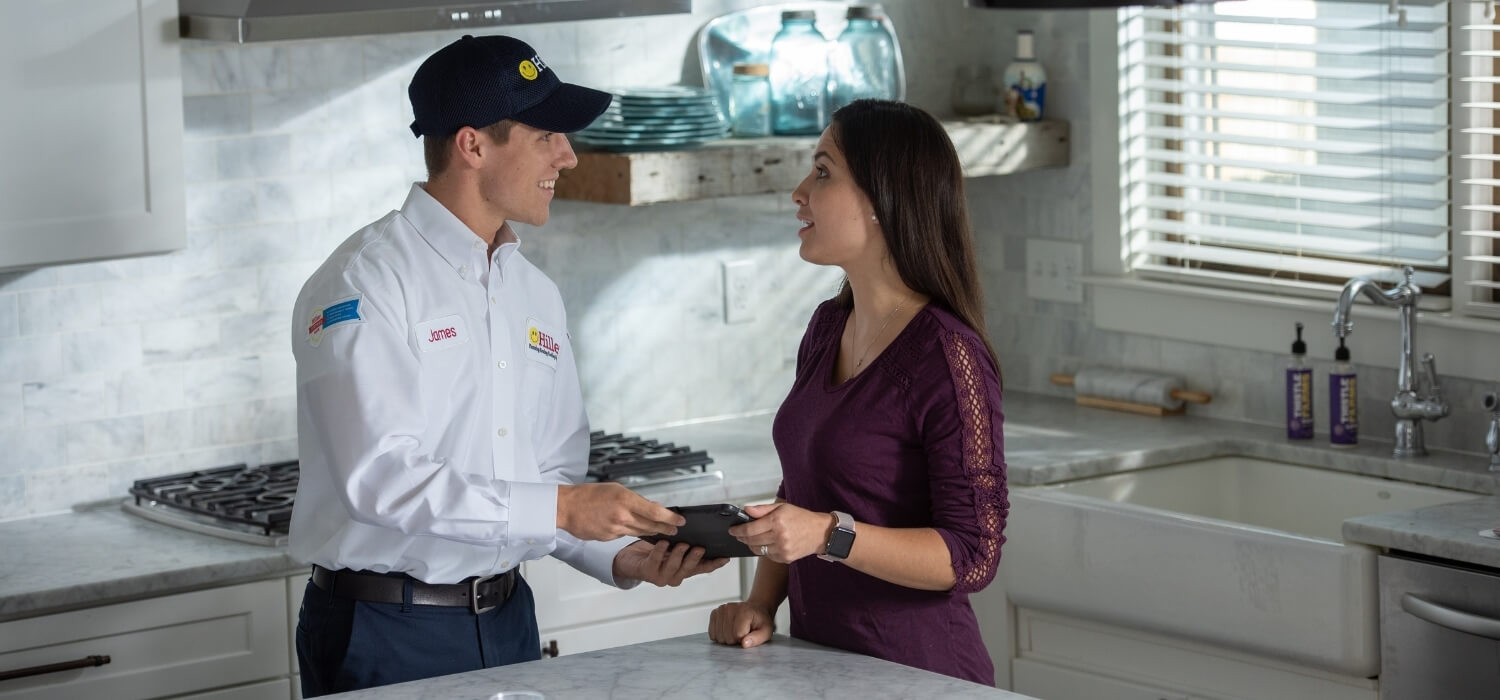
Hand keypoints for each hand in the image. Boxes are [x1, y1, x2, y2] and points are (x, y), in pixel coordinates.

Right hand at [556, 483, 683, 540]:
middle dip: (665, 527)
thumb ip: (635, 499)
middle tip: (676, 528)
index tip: (680, 520)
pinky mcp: (608, 538)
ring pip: (639, 532)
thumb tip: (653, 505)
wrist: (567, 508)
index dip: (670, 517)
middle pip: (651, 525)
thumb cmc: (589, 494)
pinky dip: (630, 531)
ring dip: (651, 531)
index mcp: (625, 500)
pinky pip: (624, 535)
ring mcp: (615, 529)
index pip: (655, 511)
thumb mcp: (615, 489)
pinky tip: (631, 527)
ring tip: (661, 530)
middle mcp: (622, 516)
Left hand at [612, 540, 728, 586]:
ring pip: (674, 567)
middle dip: (695, 558)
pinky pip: (656, 561)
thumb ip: (683, 536)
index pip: (703, 567)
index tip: (725, 557)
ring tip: (682, 544)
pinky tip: (663, 543)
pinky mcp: (648, 573)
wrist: (630, 560)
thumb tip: (688, 520)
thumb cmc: (653, 551)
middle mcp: (675, 575)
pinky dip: (660, 552)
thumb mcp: (671, 543)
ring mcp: (662, 576)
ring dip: (679, 555)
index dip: (714, 564)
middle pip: (690, 569)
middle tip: (700, 548)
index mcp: (684, 568)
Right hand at [708, 601, 775, 647]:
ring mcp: (721, 610)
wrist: (755, 609)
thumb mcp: (766, 631)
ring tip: (736, 630)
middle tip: (743, 632)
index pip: (737, 635)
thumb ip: (757, 638)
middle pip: (727, 637)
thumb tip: (744, 644)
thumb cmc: (761, 621)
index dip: (743, 640)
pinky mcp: (715, 613)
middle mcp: (730, 608)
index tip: (749, 633)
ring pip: (718, 637)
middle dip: (735, 640)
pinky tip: (728, 629)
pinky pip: (712, 633)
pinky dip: (719, 635)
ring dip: (727, 638)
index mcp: (744, 612)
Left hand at [729, 502, 832, 563]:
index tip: (732, 530)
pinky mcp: (785, 558)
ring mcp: (782, 549)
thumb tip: (746, 510)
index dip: (738, 530)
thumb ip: (762, 509)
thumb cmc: (801, 518)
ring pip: (757, 550)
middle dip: (742, 538)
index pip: (750, 529)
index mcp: (777, 521)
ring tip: (753, 538)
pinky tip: (768, 543)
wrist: (820, 533)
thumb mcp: (782, 507)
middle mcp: (779, 536)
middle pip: (751, 540)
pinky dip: (764, 550)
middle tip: (739, 534)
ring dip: (752, 544)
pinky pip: (767, 556)